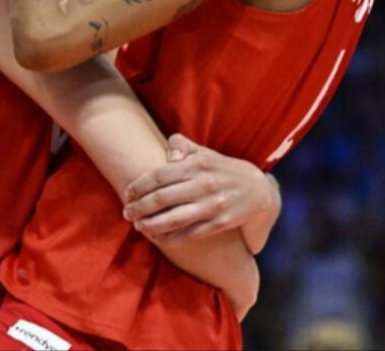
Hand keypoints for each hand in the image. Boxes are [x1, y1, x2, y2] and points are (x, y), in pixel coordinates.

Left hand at [123, 134, 277, 246]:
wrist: (256, 189)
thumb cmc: (223, 170)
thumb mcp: (205, 153)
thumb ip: (183, 146)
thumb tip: (167, 153)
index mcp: (198, 165)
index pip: (160, 175)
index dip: (139, 185)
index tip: (128, 193)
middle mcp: (204, 185)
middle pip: (161, 198)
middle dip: (139, 207)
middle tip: (127, 212)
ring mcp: (212, 206)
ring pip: (172, 219)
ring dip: (150, 224)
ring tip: (139, 225)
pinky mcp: (218, 223)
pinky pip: (188, 234)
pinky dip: (169, 238)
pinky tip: (158, 237)